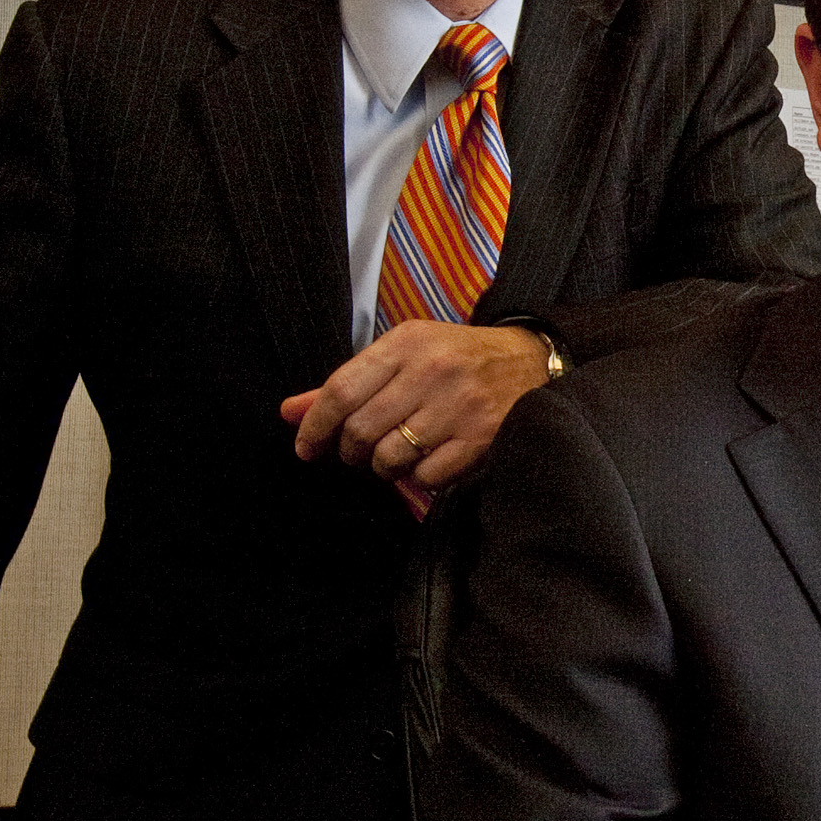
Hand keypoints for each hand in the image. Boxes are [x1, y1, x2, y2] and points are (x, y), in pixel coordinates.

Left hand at [281, 322, 553, 515]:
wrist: (531, 360)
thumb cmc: (458, 358)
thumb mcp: (404, 355)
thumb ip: (349, 383)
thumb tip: (288, 412)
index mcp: (407, 343)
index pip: (340, 391)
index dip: (314, 426)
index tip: (306, 448)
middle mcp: (431, 371)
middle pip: (360, 430)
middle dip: (351, 451)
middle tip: (361, 451)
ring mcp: (459, 405)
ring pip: (389, 457)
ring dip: (384, 466)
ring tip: (398, 454)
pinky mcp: (482, 437)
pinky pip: (426, 476)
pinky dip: (420, 476)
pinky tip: (430, 459)